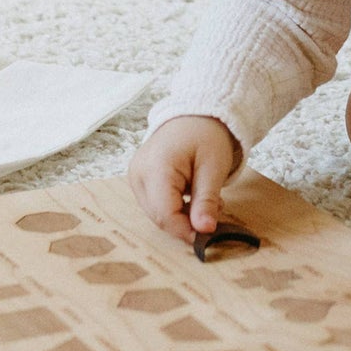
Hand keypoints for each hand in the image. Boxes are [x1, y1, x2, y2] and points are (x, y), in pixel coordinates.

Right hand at [128, 115, 242, 243]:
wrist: (197, 114)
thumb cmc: (207, 135)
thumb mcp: (213, 167)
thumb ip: (206, 200)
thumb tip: (205, 230)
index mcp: (156, 167)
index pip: (165, 214)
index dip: (186, 230)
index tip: (209, 236)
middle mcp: (139, 173)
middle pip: (159, 216)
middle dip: (187, 222)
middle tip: (215, 214)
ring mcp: (136, 176)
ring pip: (157, 212)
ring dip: (183, 214)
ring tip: (208, 200)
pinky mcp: (140, 179)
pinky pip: (156, 203)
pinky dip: (176, 206)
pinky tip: (195, 195)